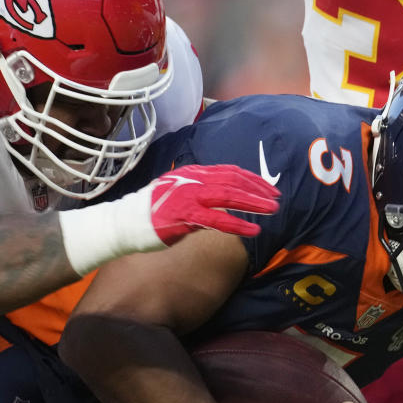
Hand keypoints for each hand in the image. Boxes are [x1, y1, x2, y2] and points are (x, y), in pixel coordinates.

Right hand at [150, 164, 279, 245]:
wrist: (125, 222)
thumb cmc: (154, 210)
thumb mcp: (180, 192)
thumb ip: (203, 193)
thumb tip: (227, 200)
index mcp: (193, 173)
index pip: (229, 172)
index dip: (252, 179)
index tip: (270, 189)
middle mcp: (192, 180)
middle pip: (233, 181)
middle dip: (258, 190)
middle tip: (277, 199)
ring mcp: (187, 197)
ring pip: (227, 196)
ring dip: (253, 204)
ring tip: (271, 211)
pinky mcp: (183, 216)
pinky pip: (216, 220)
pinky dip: (237, 224)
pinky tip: (252, 230)